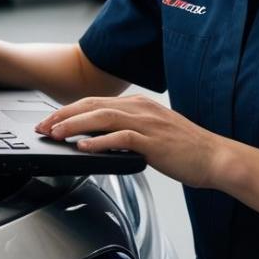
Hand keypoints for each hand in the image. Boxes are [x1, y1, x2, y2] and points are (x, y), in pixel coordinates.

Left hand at [34, 94, 229, 188]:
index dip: (69, 110)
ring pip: (103, 117)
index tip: (50, 120)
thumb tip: (99, 138)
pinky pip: (122, 137)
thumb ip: (127, 131)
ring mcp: (148, 123)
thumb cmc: (186, 149)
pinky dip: (100, 141)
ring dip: (75, 125)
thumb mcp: (152, 132)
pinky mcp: (154, 141)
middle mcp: (140, 109)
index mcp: (138, 105)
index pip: (95, 102)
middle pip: (93, 105)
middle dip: (63, 115)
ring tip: (56, 134)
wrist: (215, 157)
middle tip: (43, 126)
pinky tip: (85, 146)